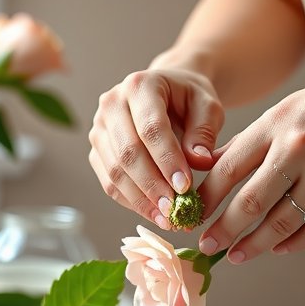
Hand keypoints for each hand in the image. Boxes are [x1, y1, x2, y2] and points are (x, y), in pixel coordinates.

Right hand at [89, 68, 224, 228]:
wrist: (168, 93)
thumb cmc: (189, 99)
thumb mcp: (207, 106)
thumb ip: (204, 131)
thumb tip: (199, 161)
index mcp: (140, 85)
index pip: (150, 128)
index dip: (167, 160)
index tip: (185, 187)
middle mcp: (111, 104)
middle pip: (127, 152)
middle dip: (152, 185)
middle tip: (174, 211)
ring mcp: (99, 128)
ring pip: (114, 171)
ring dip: (140, 200)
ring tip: (166, 220)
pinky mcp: (97, 150)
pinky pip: (109, 182)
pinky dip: (131, 202)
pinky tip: (153, 214)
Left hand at [196, 53, 304, 261]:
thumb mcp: (297, 106)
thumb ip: (258, 137)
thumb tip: (214, 165)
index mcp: (280, 122)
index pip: (228, 168)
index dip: (205, 197)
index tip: (190, 215)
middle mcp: (300, 149)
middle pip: (248, 202)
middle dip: (221, 230)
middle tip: (205, 247)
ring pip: (279, 223)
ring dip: (253, 245)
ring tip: (236, 256)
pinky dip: (292, 243)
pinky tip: (278, 249)